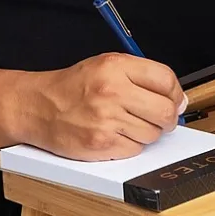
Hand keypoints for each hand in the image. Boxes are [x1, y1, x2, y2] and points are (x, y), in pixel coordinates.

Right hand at [12, 53, 186, 160]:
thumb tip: (178, 99)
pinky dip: (130, 146)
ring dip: (146, 133)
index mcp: (116, 67)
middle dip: (168, 118)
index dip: (176, 93)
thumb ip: (141, 76)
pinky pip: (135, 150)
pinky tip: (114, 134)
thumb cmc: (73, 87)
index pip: (166, 80)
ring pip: (152, 134)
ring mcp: (107, 119)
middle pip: (165, 111)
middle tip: (159, 118)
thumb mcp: (106, 66)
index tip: (175, 100)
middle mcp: (112, 91)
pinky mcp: (101, 143)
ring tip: (126, 124)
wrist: (37, 106)